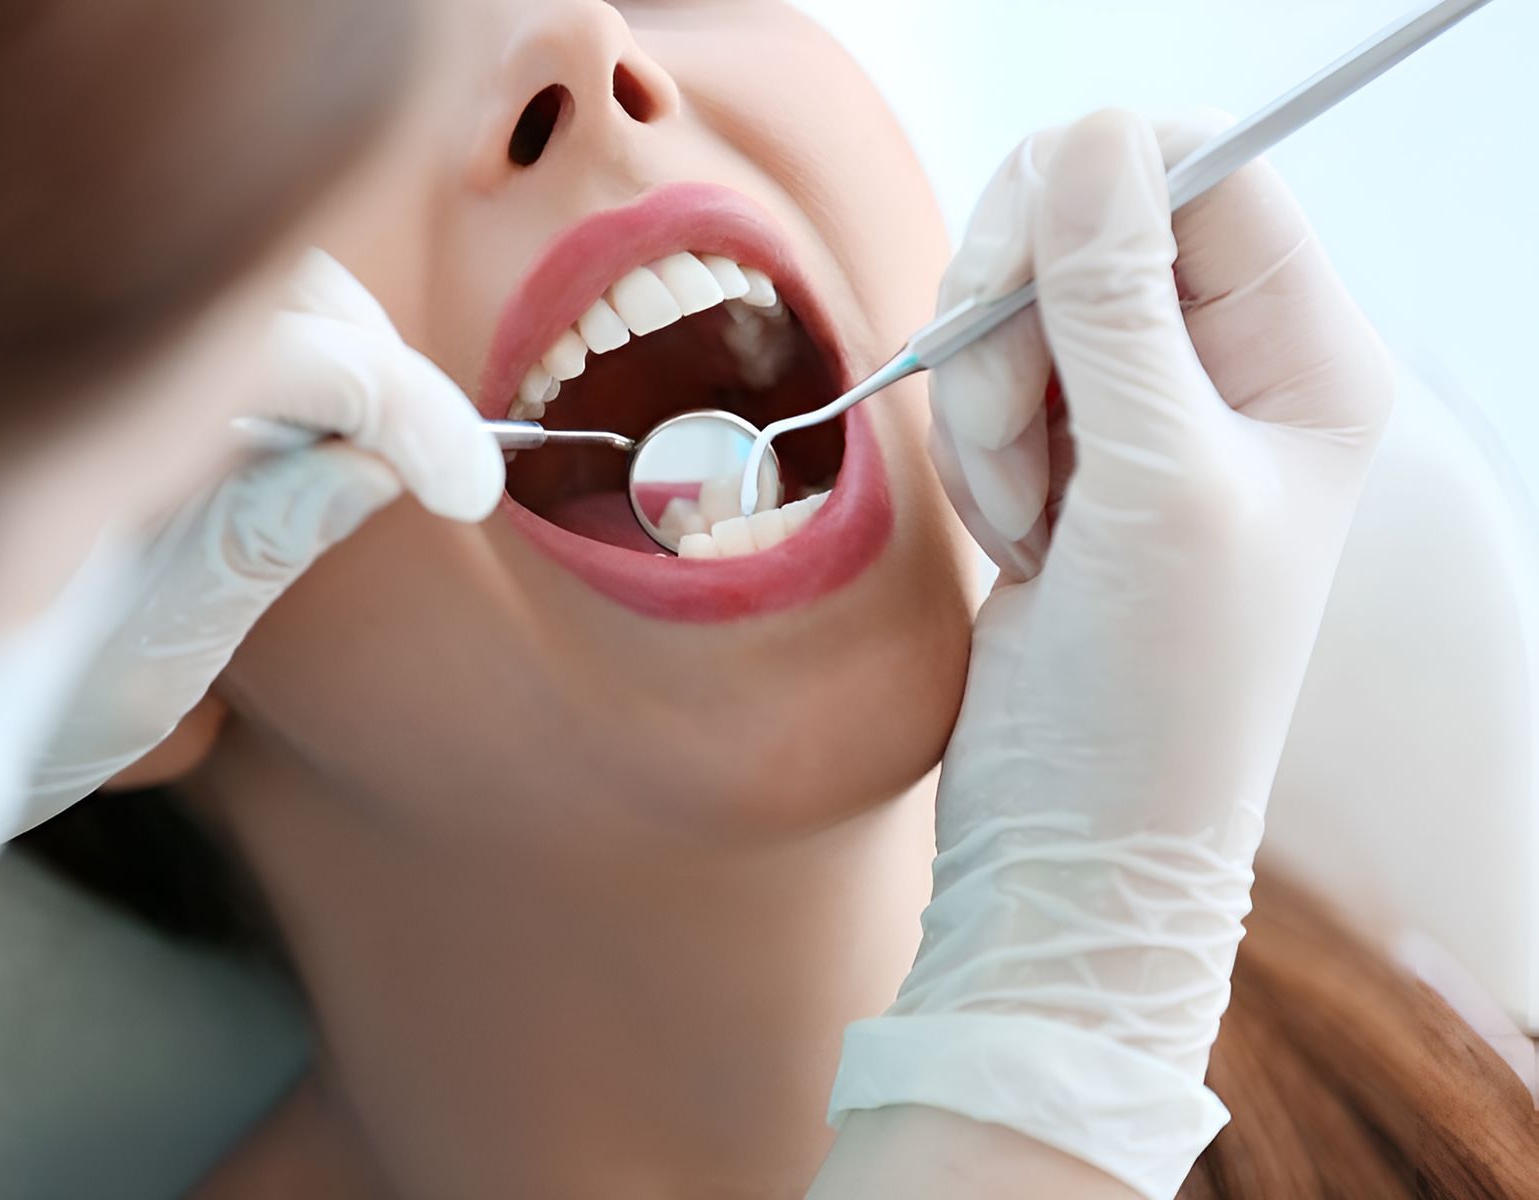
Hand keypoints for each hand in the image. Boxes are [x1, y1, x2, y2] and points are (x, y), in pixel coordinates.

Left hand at [23, 251, 502, 826]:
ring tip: (386, 440)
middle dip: (375, 354)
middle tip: (434, 459)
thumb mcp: (157, 644)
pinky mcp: (99, 374)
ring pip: (248, 286)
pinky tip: (318, 427)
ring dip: (337, 346)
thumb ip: (261, 538)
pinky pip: (217, 324)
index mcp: (82, 409)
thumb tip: (379, 457)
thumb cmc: (18, 701)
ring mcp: (82, 354)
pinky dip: (288, 357)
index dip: (402, 405)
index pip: (287, 351)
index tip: (469, 487)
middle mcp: (74, 352)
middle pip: (274, 279)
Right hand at [819, 110, 1393, 1199]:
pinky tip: (1017, 538)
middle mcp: (1228, 366)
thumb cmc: (1155, 684)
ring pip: (1015, 301)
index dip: (1095, 193)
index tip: (1023, 276)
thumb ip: (1112, 296)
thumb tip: (1081, 132)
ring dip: (988, 403)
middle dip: (1017, 318)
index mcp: (1303, 355)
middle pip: (1088, 219)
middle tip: (1018, 426)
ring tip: (1030, 520)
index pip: (1200, 173)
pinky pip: (983, 377)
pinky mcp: (1061, 452)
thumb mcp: (1154, 476)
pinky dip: (975, 449)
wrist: (1078, 831)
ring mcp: (1138, 408)